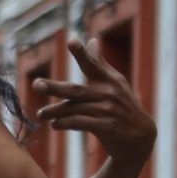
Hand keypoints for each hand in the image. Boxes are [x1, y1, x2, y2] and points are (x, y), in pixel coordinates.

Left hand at [33, 37, 154, 165]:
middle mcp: (109, 93)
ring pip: (75, 109)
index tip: (71, 40)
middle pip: (76, 90)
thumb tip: (92, 40)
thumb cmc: (122, 106)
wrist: (140, 137)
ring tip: (41, 114)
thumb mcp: (115, 83)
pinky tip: (54, 125)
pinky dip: (66, 124)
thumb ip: (99, 64)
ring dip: (55, 112)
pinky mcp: (108, 127)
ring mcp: (109, 110)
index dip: (82, 53)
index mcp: (110, 80)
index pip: (93, 65)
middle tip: (36, 84)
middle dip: (54, 87)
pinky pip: (81, 124)